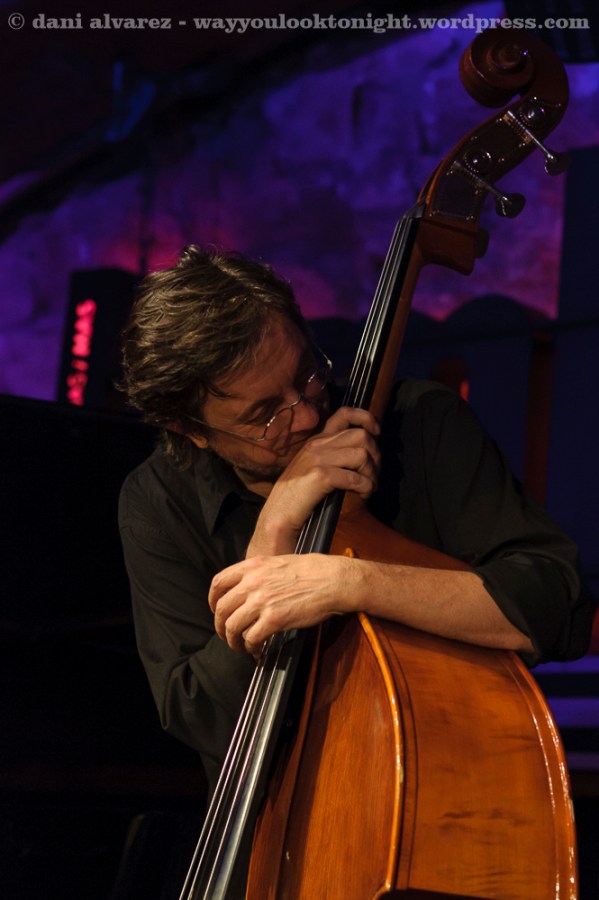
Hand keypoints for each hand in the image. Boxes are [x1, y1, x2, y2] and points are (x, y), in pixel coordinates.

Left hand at [209, 554, 355, 654]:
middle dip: (220, 626)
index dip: (213, 601)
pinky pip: (251, 638)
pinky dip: (250, 647)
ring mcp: (262, 601)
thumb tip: (248, 590)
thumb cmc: (312, 571)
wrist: (332, 580)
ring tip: (240, 647)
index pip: (219, 583)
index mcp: (253, 566)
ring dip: (233, 641)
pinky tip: (256, 650)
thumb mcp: (278, 563)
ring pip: (233, 627)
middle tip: (226, 635)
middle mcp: (253, 583)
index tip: (216, 611)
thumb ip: (259, 574)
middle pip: (222, 609)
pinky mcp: (274, 619)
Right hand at [248, 407, 380, 554]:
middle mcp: (318, 444)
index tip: (377, 433)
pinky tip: (364, 495)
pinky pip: (355, 477)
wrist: (279, 512)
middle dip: (376, 455)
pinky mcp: (321, 476)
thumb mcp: (312, 465)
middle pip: (361, 436)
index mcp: (318, 439)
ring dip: (372, 473)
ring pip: (362, 455)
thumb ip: (332, 454)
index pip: (344, 414)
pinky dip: (365, 487)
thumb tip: (363, 454)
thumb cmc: (298, 493)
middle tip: (374, 473)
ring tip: (370, 487)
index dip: (367, 418)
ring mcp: (318, 459)